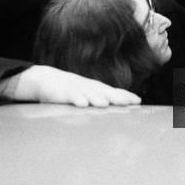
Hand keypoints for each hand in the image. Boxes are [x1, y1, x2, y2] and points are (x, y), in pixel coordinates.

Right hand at [0, 65, 141, 107]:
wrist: (47, 80)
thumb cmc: (72, 89)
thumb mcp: (89, 93)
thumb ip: (104, 98)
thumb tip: (126, 104)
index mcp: (96, 89)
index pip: (114, 92)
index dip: (125, 96)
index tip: (137, 101)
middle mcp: (89, 88)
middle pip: (104, 92)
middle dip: (115, 98)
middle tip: (127, 103)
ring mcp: (76, 89)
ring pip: (88, 94)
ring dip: (96, 98)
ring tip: (104, 104)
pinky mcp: (62, 93)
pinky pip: (70, 97)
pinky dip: (76, 99)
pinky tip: (82, 104)